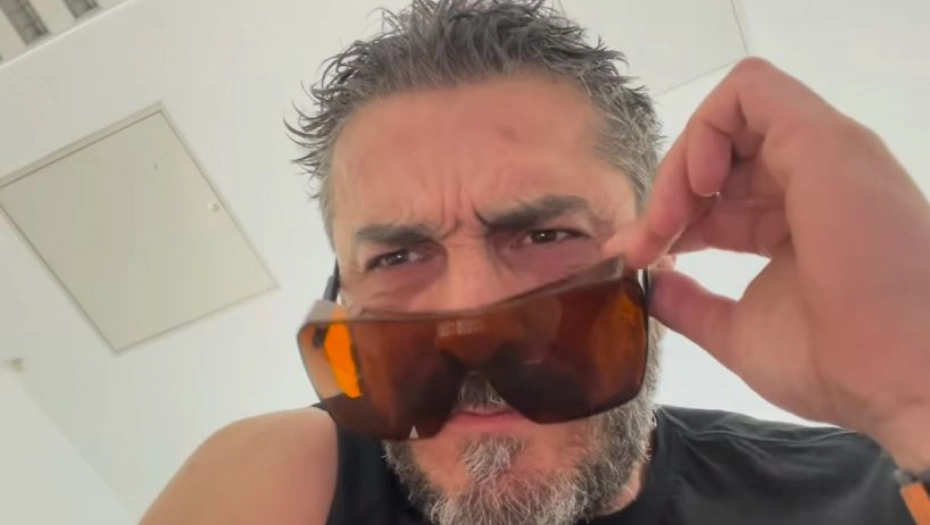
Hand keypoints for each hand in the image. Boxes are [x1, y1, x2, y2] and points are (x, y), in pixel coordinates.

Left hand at [622, 58, 929, 469]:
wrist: (901, 376)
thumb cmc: (836, 363)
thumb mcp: (739, 333)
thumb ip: (693, 306)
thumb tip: (652, 287)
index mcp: (796, 222)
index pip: (718, 197)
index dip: (670, 219)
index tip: (638, 258)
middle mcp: (812, 180)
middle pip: (719, 154)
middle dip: (666, 192)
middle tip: (643, 243)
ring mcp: (821, 155)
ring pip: (729, 118)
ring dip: (681, 163)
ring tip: (667, 220)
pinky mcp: (822, 139)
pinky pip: (750, 91)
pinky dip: (706, 127)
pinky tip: (698, 185)